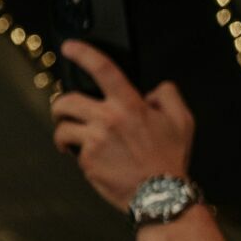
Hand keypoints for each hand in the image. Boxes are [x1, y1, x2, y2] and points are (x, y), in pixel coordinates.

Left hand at [51, 41, 193, 210]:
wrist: (157, 194)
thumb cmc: (168, 158)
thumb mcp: (181, 120)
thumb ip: (167, 96)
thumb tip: (152, 90)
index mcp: (130, 105)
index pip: (104, 70)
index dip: (84, 54)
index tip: (69, 47)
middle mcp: (109, 120)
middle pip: (66, 101)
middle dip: (59, 105)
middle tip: (63, 110)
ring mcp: (94, 141)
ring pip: (62, 127)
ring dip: (62, 131)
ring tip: (70, 138)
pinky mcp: (86, 161)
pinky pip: (72, 150)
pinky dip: (75, 152)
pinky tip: (88, 157)